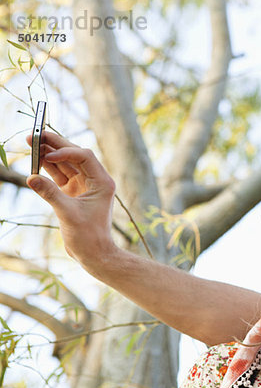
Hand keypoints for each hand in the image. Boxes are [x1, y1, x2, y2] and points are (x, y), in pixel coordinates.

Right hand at [26, 132, 118, 263]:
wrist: (94, 254)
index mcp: (102, 182)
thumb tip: (31, 178)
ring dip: (49, 154)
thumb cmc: (88, 236)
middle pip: (74, 155)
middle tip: (35, 133)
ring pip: (65, 164)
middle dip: (55, 145)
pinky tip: (35, 160)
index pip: (85, 156)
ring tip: (31, 142)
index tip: (47, 154)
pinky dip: (47, 168)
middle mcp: (95, 180)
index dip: (66, 151)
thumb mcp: (68, 214)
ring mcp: (84, 186)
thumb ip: (50, 194)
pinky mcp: (73, 193)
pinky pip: (59, 175)